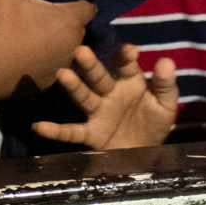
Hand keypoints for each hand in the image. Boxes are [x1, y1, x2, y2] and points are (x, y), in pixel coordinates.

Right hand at [0, 0, 95, 98]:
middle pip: (77, 27)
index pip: (88, 6)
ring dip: (55, 42)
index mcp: (70, 21)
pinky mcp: (47, 85)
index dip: (78, 0)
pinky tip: (27, 53)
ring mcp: (62, 68)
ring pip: (66, 49)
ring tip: (35, 32)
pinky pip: (53, 68)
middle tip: (45, 10)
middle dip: (64, 20)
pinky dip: (44, 61)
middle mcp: (74, 46)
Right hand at [34, 43, 178, 149]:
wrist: (146, 153)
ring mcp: (98, 113)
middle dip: (91, 65)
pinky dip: (56, 131)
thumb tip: (166, 61)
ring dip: (74, 86)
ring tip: (63, 74)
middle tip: (82, 51)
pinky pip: (72, 132)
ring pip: (84, 97)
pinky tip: (39, 126)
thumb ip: (166, 85)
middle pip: (98, 76)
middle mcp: (110, 93)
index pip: (125, 65)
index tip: (130, 51)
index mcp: (129, 82)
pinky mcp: (91, 134)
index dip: (126, 57)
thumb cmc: (153, 123)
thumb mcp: (165, 105)